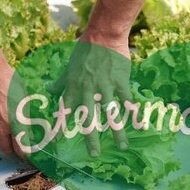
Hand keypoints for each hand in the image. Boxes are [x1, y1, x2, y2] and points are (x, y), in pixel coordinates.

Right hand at [0, 57, 22, 156]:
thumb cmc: (7, 81)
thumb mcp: (23, 98)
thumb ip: (26, 117)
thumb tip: (31, 129)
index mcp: (14, 122)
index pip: (21, 148)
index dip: (25, 154)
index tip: (27, 155)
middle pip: (6, 150)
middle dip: (12, 148)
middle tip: (15, 142)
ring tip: (2, 134)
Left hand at [49, 33, 132, 156]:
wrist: (103, 35)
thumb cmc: (85, 50)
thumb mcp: (69, 67)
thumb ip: (60, 82)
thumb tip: (49, 90)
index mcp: (74, 87)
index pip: (65, 111)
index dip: (61, 127)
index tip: (58, 144)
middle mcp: (88, 91)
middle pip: (89, 118)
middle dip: (91, 138)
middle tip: (94, 155)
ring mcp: (105, 87)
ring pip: (111, 113)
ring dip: (117, 132)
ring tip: (123, 147)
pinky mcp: (120, 82)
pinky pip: (128, 101)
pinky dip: (135, 114)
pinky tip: (141, 126)